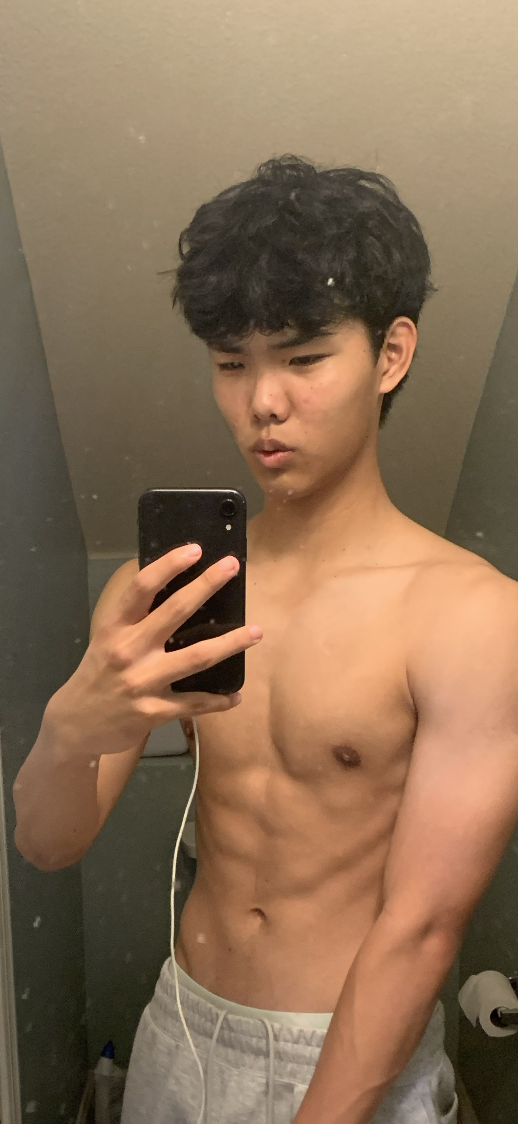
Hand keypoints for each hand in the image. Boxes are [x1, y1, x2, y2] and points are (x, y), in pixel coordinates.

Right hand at [47, 544, 261, 756]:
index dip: (168, 565)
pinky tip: (236, 695)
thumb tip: (175, 589)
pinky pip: (194, 703)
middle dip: (206, 585)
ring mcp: (142, 682)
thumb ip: (135, 619)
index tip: (194, 549)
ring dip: (230, 643)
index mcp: (115, 628)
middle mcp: (128, 650)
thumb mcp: (107, 640)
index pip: (142, 588)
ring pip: (196, 657)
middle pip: (174, 611)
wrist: (77, 723)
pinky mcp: (153, 711)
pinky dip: (218, 700)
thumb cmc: (99, 673)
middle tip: (232, 566)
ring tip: (256, 632)